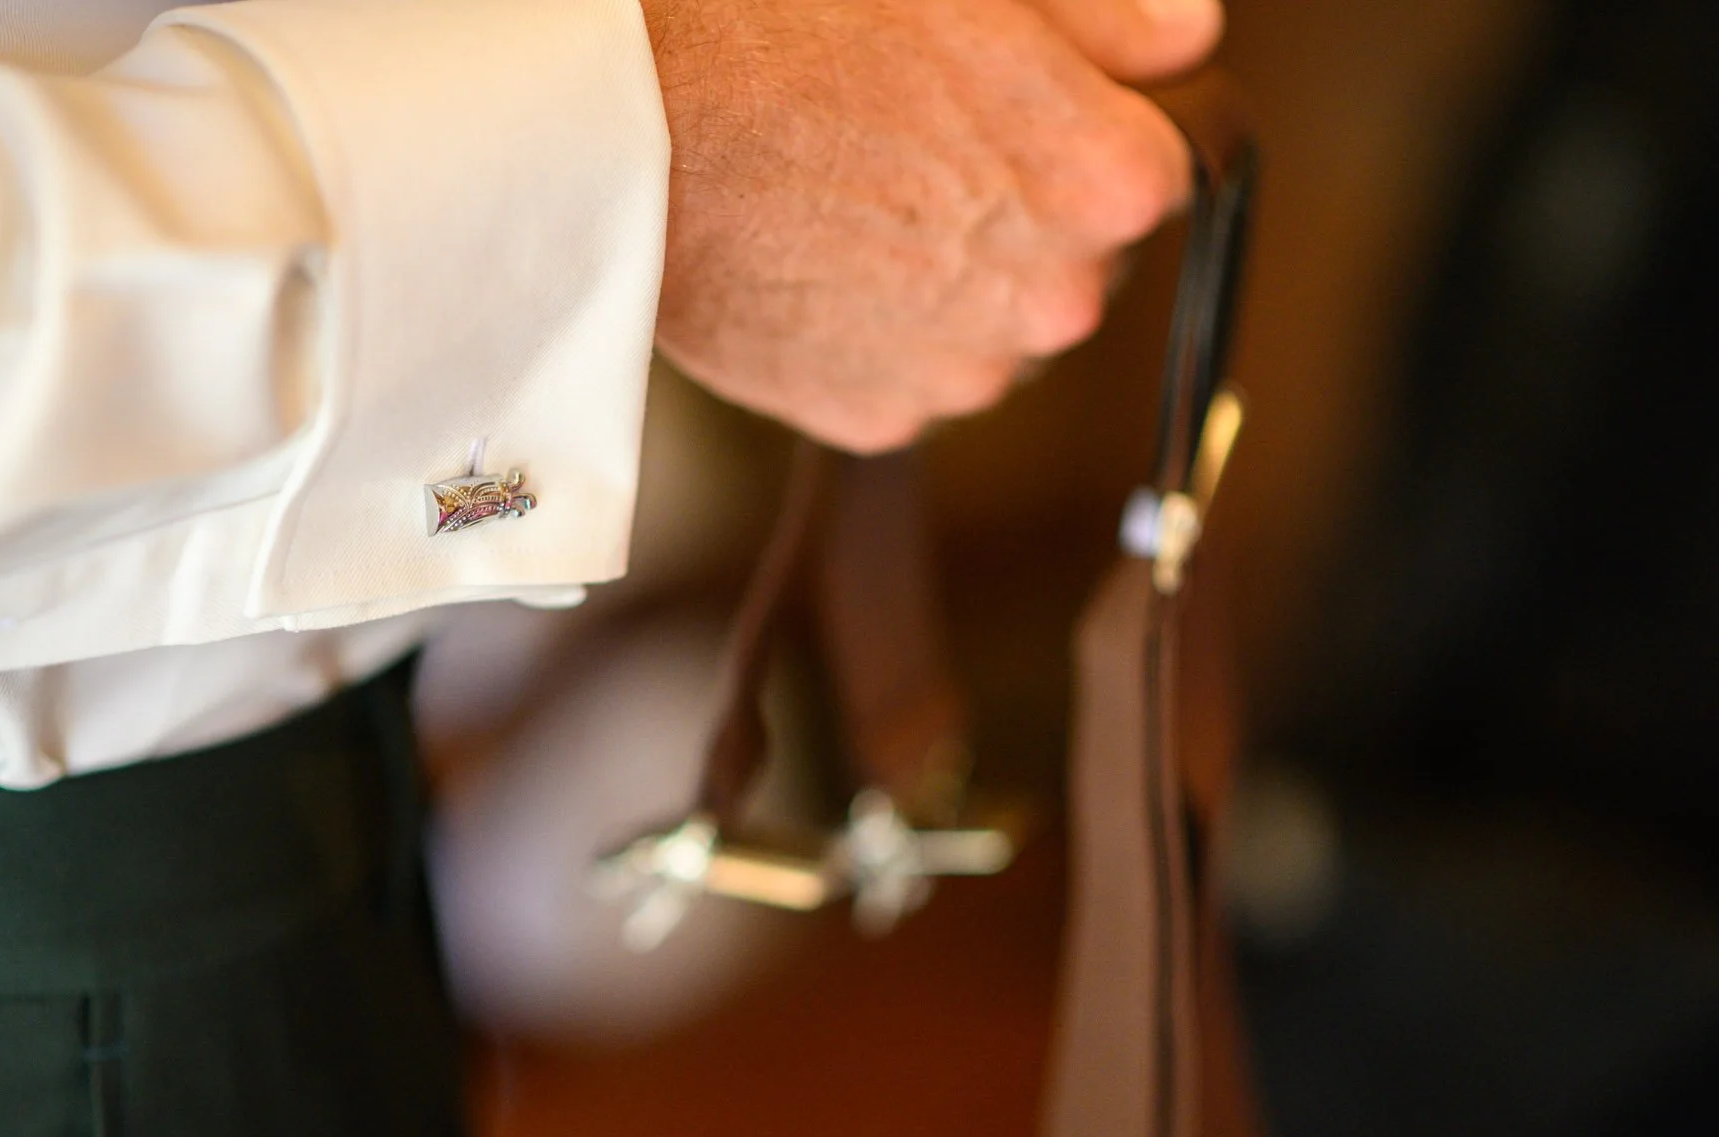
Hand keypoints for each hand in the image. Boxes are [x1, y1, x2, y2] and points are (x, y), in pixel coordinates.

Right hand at [643, 0, 1221, 451]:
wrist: (618, 139)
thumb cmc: (781, 26)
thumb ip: (1112, 12)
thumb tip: (1193, 38)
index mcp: (1110, 180)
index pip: (1156, 161)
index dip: (1078, 117)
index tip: (1000, 93)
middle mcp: (1062, 300)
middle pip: (1074, 253)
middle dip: (1017, 203)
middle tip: (905, 137)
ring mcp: (965, 374)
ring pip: (991, 319)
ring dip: (950, 273)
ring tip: (848, 197)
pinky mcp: (876, 421)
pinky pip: (905, 372)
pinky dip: (874, 329)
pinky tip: (812, 258)